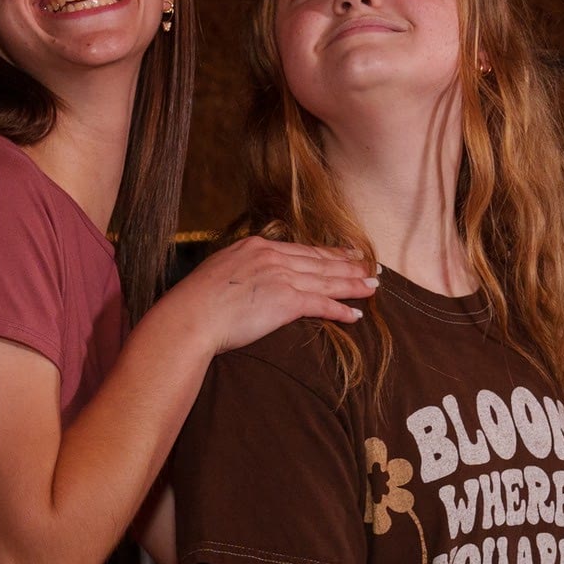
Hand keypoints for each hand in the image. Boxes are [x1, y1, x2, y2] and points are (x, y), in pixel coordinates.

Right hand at [169, 235, 376, 353]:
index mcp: (256, 246)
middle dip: (349, 266)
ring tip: (373, 287)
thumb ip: (241, 269)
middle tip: (371, 268)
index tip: (346, 254)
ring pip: (326, 280)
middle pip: (319, 261)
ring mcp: (280, 277)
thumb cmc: (195, 302)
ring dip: (353, 285)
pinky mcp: (285, 301)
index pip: (301, 250)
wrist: (190, 317)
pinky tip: (356, 315)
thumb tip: (247, 279)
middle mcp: (272, 256)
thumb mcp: (219, 272)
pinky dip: (341, 310)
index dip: (327, 253)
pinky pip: (321, 305)